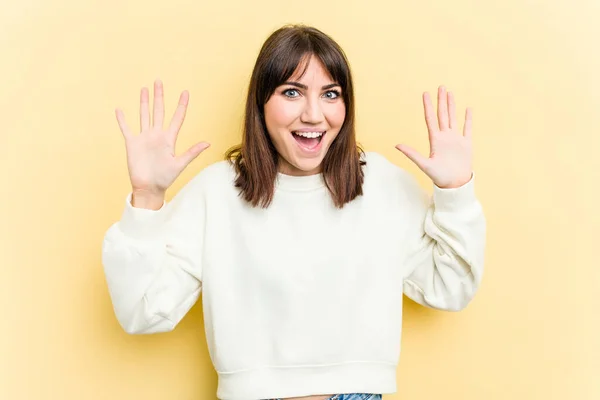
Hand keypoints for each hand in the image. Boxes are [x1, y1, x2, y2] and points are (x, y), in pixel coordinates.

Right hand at [115, 79, 209, 194]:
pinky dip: (122, 120)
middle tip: (159, 81)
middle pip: (159, 111)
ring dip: (144, 103)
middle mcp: (157, 135)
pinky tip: (119, 110)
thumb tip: (208, 143)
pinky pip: (126, 129)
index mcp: (169, 139)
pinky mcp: (132, 144)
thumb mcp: (180, 164)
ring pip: (144, 116)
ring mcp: (144, 138)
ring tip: (144, 89)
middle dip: (159, 96)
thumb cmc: (165, 178)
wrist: (149, 188)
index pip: (177, 118)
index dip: (181, 105)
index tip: (185, 92)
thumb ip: (192, 152)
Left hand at [396, 86, 472, 188]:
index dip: (428, 106)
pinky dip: (468, 119)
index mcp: (435, 140)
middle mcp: (445, 137)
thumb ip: (412, 154)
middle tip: (441, 86)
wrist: (454, 184)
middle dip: (441, 101)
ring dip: (452, 106)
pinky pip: (468, 128)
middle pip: (442, 115)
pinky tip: (467, 109)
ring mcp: (456, 139)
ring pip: (453, 118)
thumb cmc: (439, 177)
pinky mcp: (466, 144)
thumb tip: (396, 145)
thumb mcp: (424, 165)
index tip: (425, 93)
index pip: (430, 119)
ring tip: (450, 93)